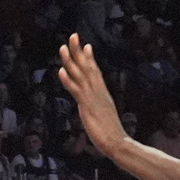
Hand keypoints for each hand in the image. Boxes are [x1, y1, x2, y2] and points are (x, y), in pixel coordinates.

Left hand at [58, 33, 125, 157]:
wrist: (118, 144)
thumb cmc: (111, 134)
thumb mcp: (103, 116)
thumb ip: (98, 108)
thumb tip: (94, 106)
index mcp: (102, 93)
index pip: (95, 71)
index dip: (89, 58)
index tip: (84, 45)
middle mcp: (98, 92)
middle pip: (87, 67)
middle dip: (79, 52)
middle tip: (73, 35)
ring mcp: (93, 98)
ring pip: (80, 75)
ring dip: (71, 60)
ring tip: (63, 46)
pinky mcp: (87, 106)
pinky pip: (76, 91)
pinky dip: (68, 80)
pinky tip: (60, 71)